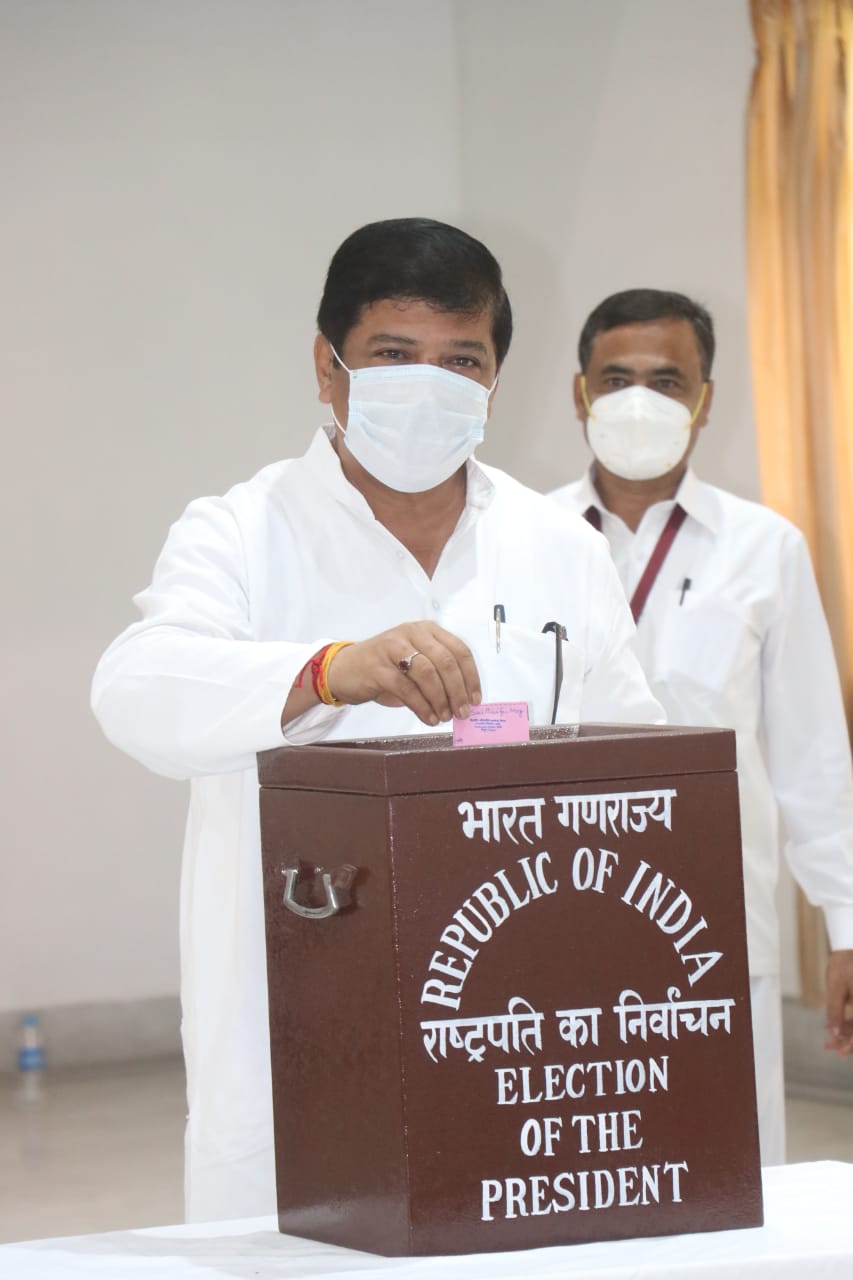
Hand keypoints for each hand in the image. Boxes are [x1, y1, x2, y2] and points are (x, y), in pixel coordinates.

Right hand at [326, 622, 480, 726]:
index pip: (459, 650)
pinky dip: (422, 706)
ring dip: (441, 699)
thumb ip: (439, 674)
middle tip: (462, 712)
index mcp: (427, 630)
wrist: (344, 669)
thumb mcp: (415, 662)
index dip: (471, 676)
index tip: (476, 699)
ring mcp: (392, 647)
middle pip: (445, 661)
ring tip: (444, 717)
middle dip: (458, 690)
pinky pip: (406, 688)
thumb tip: (464, 701)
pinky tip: (429, 718)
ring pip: (427, 674)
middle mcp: (411, 633)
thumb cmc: (386, 668)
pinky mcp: (377, 666)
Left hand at [824, 948, 852, 1055]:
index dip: (851, 1044)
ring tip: (828, 1039)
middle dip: (847, 1040)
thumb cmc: (843, 965)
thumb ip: (835, 1012)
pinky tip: (832, 1026)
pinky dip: (848, 1022)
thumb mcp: (836, 989)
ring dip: (846, 1032)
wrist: (849, 945)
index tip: (839, 1052)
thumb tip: (834, 1033)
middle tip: (829, 1047)